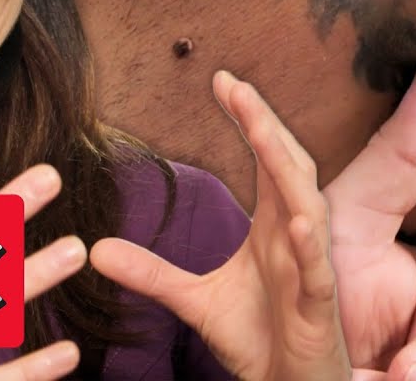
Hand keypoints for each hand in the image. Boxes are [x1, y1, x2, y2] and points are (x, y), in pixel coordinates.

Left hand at [89, 72, 351, 380]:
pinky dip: (310, 244)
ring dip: (285, 165)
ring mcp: (311, 267)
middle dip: (265, 124)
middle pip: (287, 165)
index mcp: (274, 225)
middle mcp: (297, 236)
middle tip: (235, 85)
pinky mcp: (318, 305)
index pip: (264, 159)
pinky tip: (299, 222)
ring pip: (307, 205)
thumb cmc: (258, 337)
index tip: (220, 79)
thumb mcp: (194, 299)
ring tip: (260, 128)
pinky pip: (318, 270)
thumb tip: (96, 249)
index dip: (248, 118)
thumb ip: (151, 272)